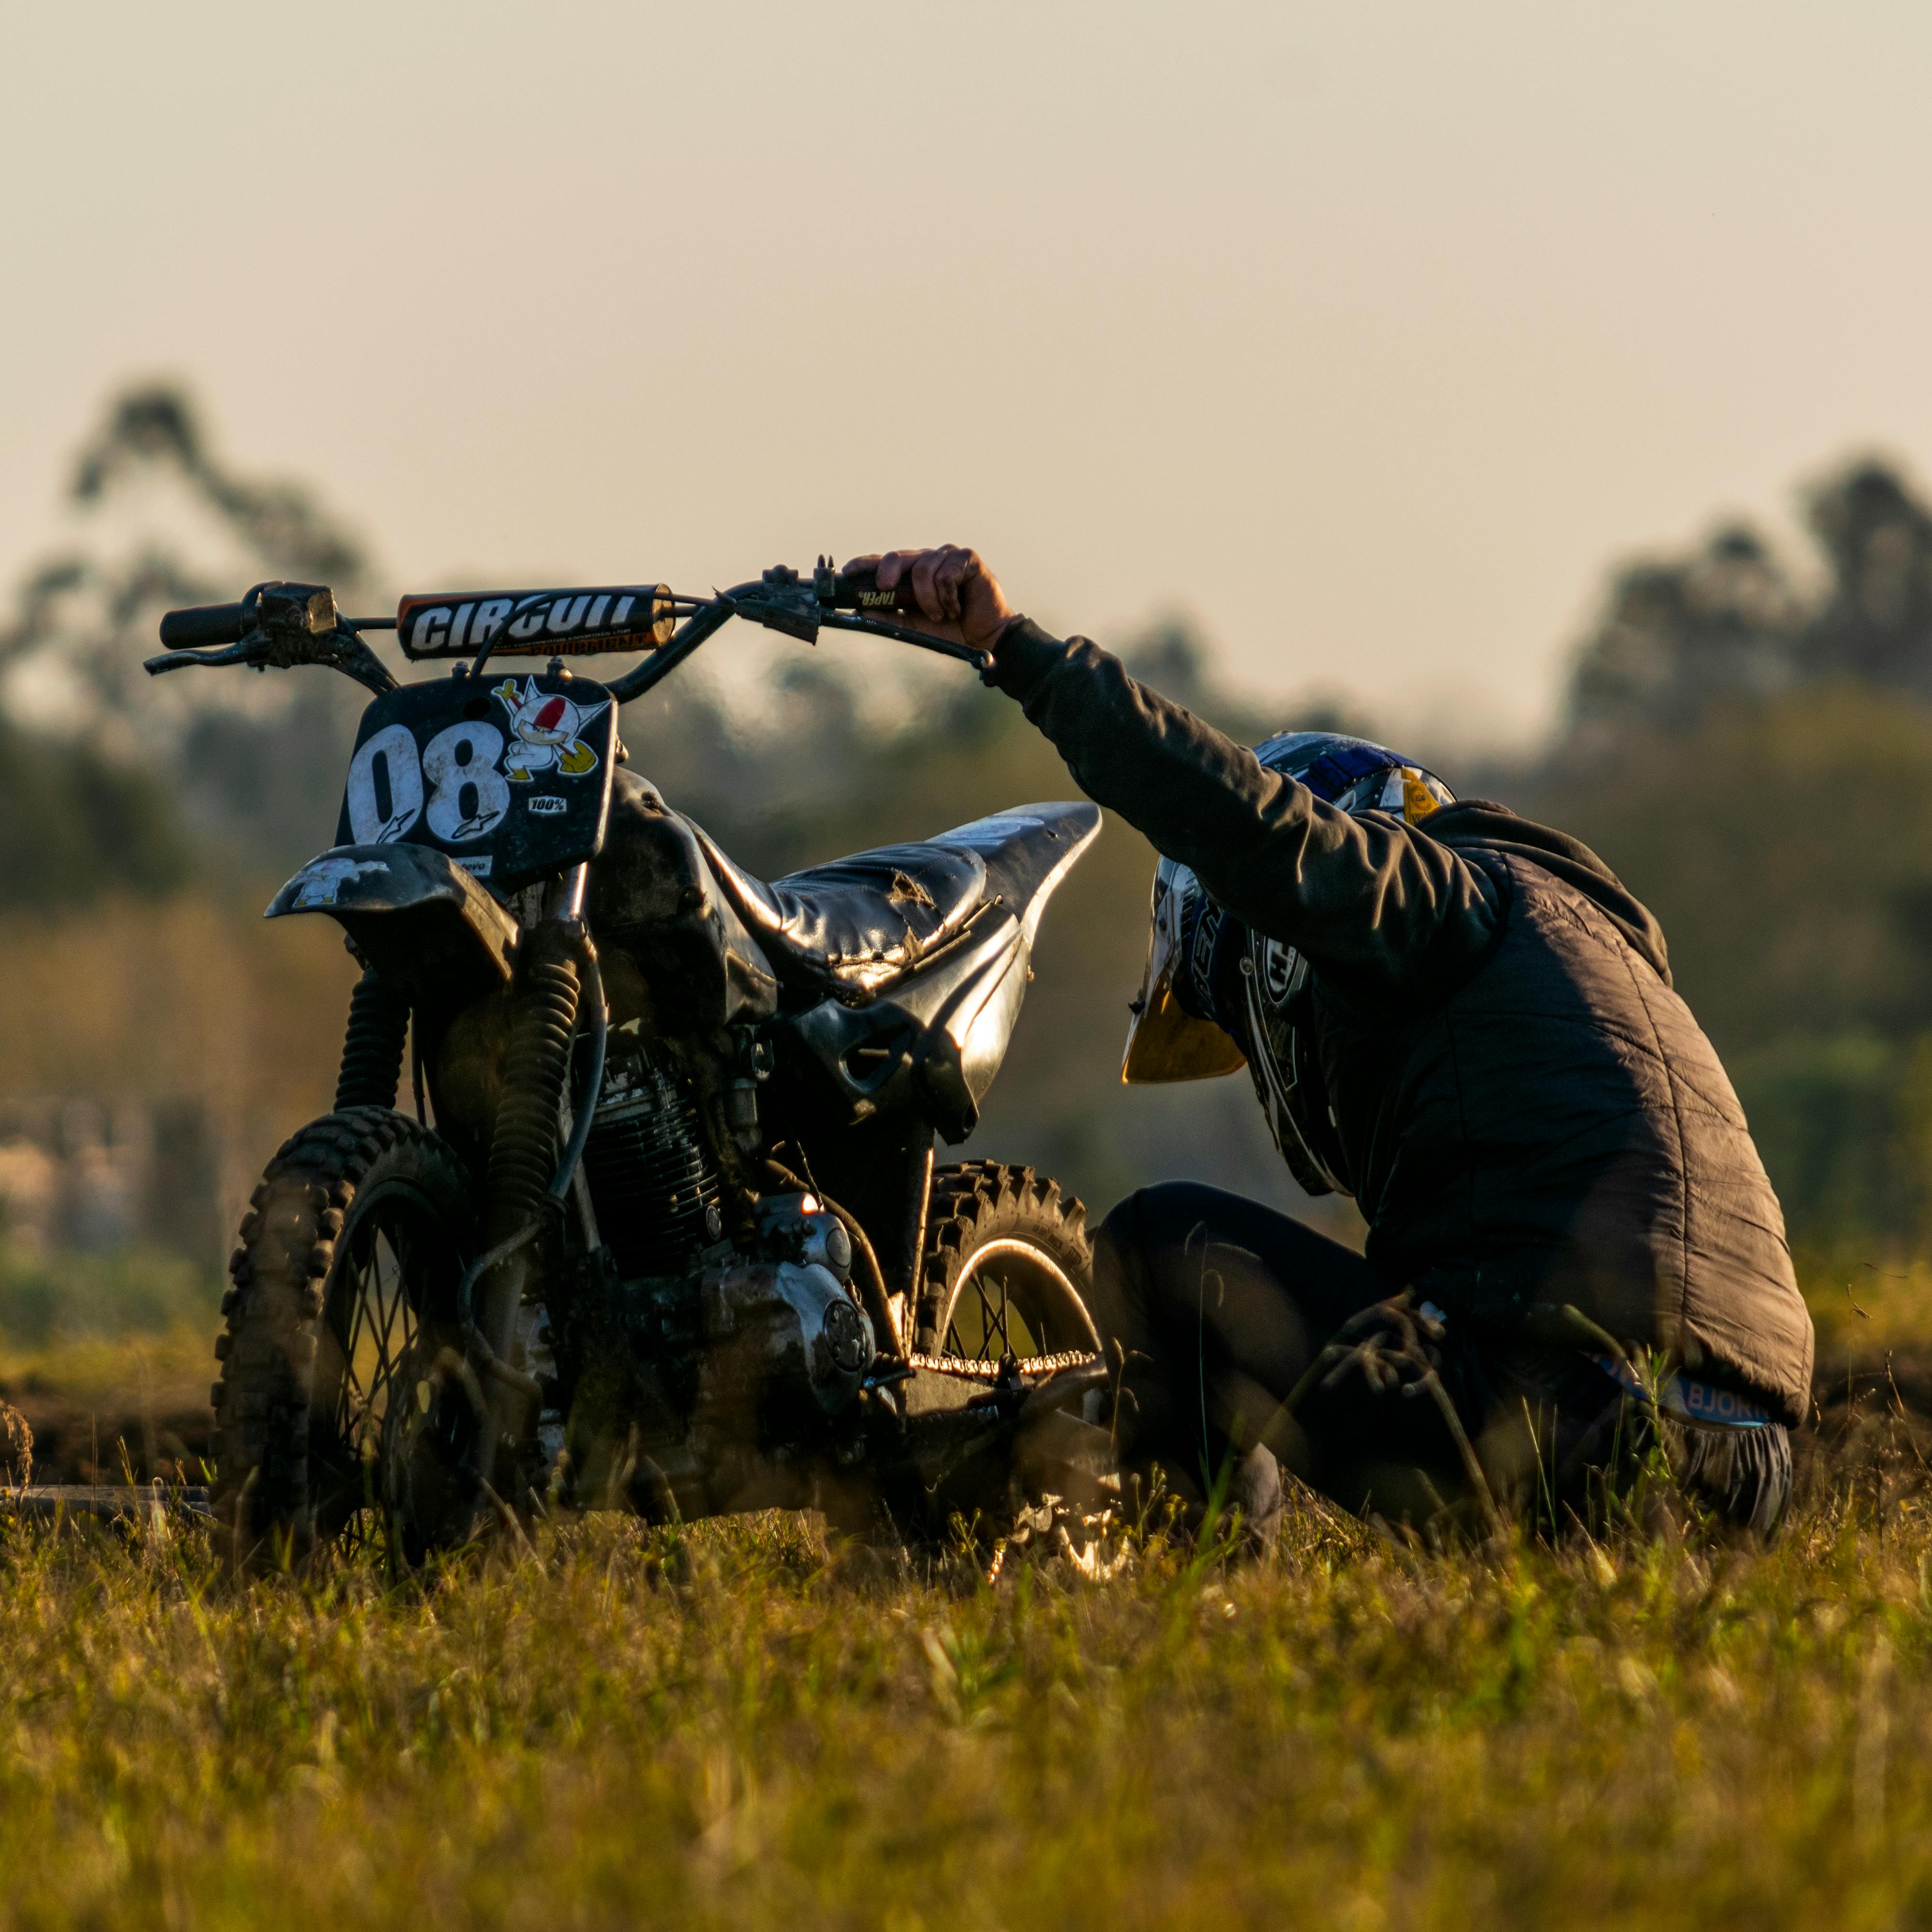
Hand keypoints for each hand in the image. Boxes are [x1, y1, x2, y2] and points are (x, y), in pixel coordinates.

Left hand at [849, 546, 1015, 657]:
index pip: (884, 561)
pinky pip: (947, 574)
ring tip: (941, 615)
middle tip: (884, 588)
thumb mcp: (914, 625)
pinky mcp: (967, 559)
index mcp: (912, 572)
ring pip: (924, 568)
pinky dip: (948, 596)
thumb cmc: (950, 628)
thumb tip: (861, 611)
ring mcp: (948, 557)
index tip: (847, 571)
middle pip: (898, 556)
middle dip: (887, 572)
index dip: (865, 563)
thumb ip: (890, 617)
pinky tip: (957, 607)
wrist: (984, 636)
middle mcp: (928, 559)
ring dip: (929, 600)